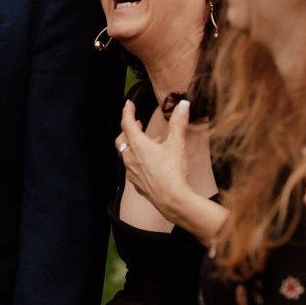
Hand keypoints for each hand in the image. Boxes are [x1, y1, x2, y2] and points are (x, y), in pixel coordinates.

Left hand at [117, 99, 224, 240]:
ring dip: (136, 146)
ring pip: (127, 154)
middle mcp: (130, 158)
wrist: (172, 200)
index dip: (127, 112)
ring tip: (153, 143)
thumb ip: (178, 123)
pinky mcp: (136, 184)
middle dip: (128, 129)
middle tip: (138, 123)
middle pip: (122, 139)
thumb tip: (183, 104)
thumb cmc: (173, 171)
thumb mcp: (177, 144)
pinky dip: (138, 160)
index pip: (127, 123)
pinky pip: (132, 168)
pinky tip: (151, 163)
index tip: (129, 104)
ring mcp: (131, 172)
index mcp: (138, 145)